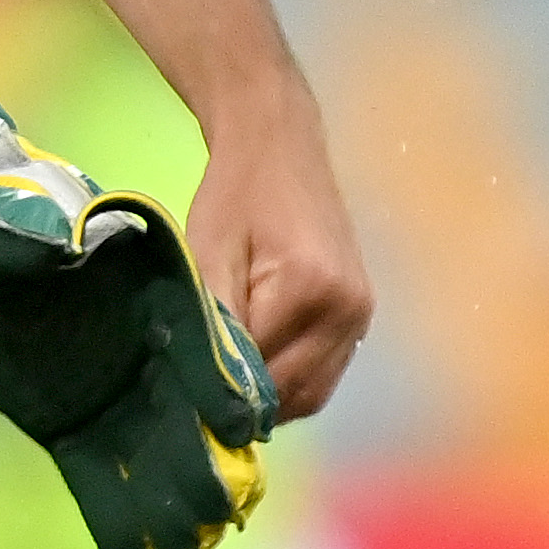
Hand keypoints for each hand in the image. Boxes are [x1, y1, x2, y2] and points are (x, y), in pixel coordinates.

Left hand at [184, 93, 370, 420]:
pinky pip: (325, 372)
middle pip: (294, 391)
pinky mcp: (360, 316)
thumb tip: (210, 390)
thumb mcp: (209, 252)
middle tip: (201, 392)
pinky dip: (291, 380)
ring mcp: (362, 317)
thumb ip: (214, 322)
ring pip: (313, 392)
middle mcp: (349, 312)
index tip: (186, 390)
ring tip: (226, 380)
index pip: (263, 372)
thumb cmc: (236, 196)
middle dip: (247, 401)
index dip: (223, 388)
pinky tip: (257, 366)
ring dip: (271, 397)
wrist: (280, 147)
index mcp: (313, 290)